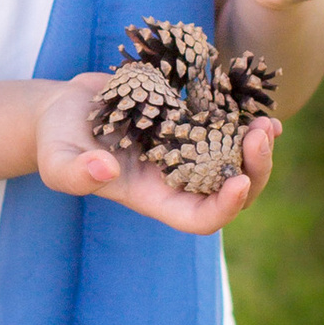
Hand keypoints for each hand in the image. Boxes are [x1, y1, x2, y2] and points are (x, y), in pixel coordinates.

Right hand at [34, 71, 277, 230]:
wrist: (65, 107)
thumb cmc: (57, 140)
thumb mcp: (56, 159)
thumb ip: (75, 172)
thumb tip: (105, 172)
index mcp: (153, 197)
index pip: (198, 219)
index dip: (224, 208)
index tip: (239, 182)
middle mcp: (178, 179)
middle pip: (230, 192)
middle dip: (254, 170)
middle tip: (262, 136)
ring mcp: (188, 151)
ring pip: (237, 161)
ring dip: (258, 147)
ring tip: (268, 123)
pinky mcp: (192, 123)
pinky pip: (229, 128)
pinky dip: (246, 120)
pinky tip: (258, 105)